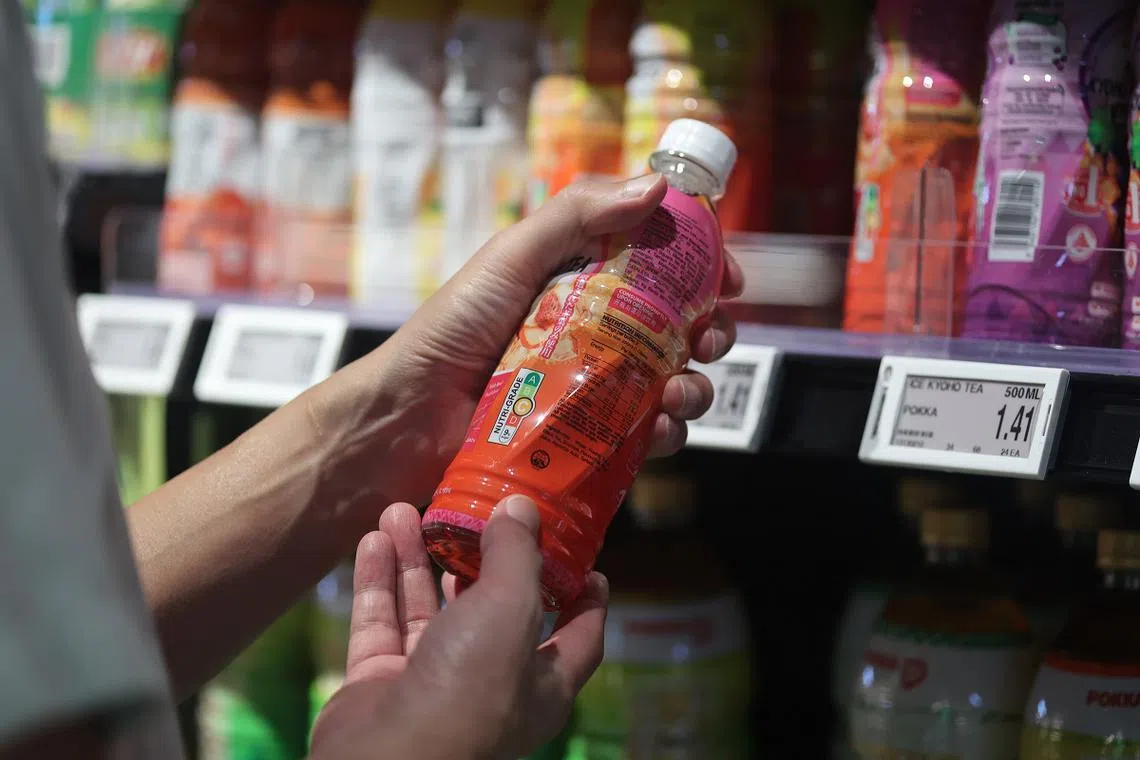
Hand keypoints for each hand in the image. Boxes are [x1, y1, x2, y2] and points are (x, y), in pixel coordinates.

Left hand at [308, 175, 743, 510]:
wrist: (409, 417)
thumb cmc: (452, 328)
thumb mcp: (510, 256)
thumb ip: (575, 216)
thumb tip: (655, 187)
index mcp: (580, 280)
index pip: (658, 265)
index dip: (701, 267)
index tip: (730, 278)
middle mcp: (594, 331)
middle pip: (677, 327)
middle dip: (710, 331)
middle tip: (712, 339)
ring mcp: (593, 387)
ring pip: (670, 382)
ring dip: (695, 386)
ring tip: (683, 393)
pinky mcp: (587, 437)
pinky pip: (643, 435)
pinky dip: (667, 433)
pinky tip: (664, 429)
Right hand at [309, 498, 605, 759]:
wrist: (386, 758)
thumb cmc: (469, 686)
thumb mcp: (510, 606)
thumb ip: (516, 553)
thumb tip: (520, 508)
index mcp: (543, 683)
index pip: (577, 634)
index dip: (583, 596)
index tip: (582, 555)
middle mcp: (490, 684)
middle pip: (490, 609)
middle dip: (477, 558)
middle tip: (472, 512)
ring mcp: (432, 684)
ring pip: (426, 609)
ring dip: (416, 558)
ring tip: (404, 511)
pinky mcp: (382, 684)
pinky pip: (382, 624)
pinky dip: (379, 582)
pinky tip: (375, 538)